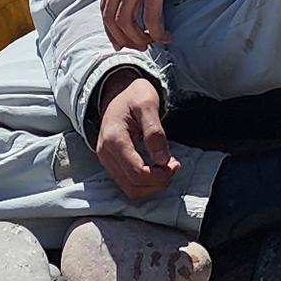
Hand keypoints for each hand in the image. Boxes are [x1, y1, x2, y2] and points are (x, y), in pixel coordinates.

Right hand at [92, 71, 177, 198]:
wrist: (118, 91)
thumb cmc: (133, 95)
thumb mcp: (148, 104)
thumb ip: (155, 132)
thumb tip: (163, 160)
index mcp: (114, 139)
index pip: (137, 172)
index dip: (159, 175)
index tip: (175, 164)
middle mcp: (105, 153)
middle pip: (133, 186)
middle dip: (158, 182)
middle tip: (173, 166)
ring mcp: (106, 160)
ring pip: (130, 189)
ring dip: (152, 186)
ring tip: (166, 168)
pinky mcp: (111, 163)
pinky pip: (127, 184)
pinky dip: (144, 183)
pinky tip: (156, 169)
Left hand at [102, 0, 217, 50]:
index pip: (105, 5)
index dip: (111, 28)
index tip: (123, 40)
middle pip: (111, 17)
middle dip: (123, 38)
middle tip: (139, 46)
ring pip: (127, 20)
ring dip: (139, 38)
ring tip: (153, 41)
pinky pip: (151, 16)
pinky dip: (156, 31)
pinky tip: (166, 35)